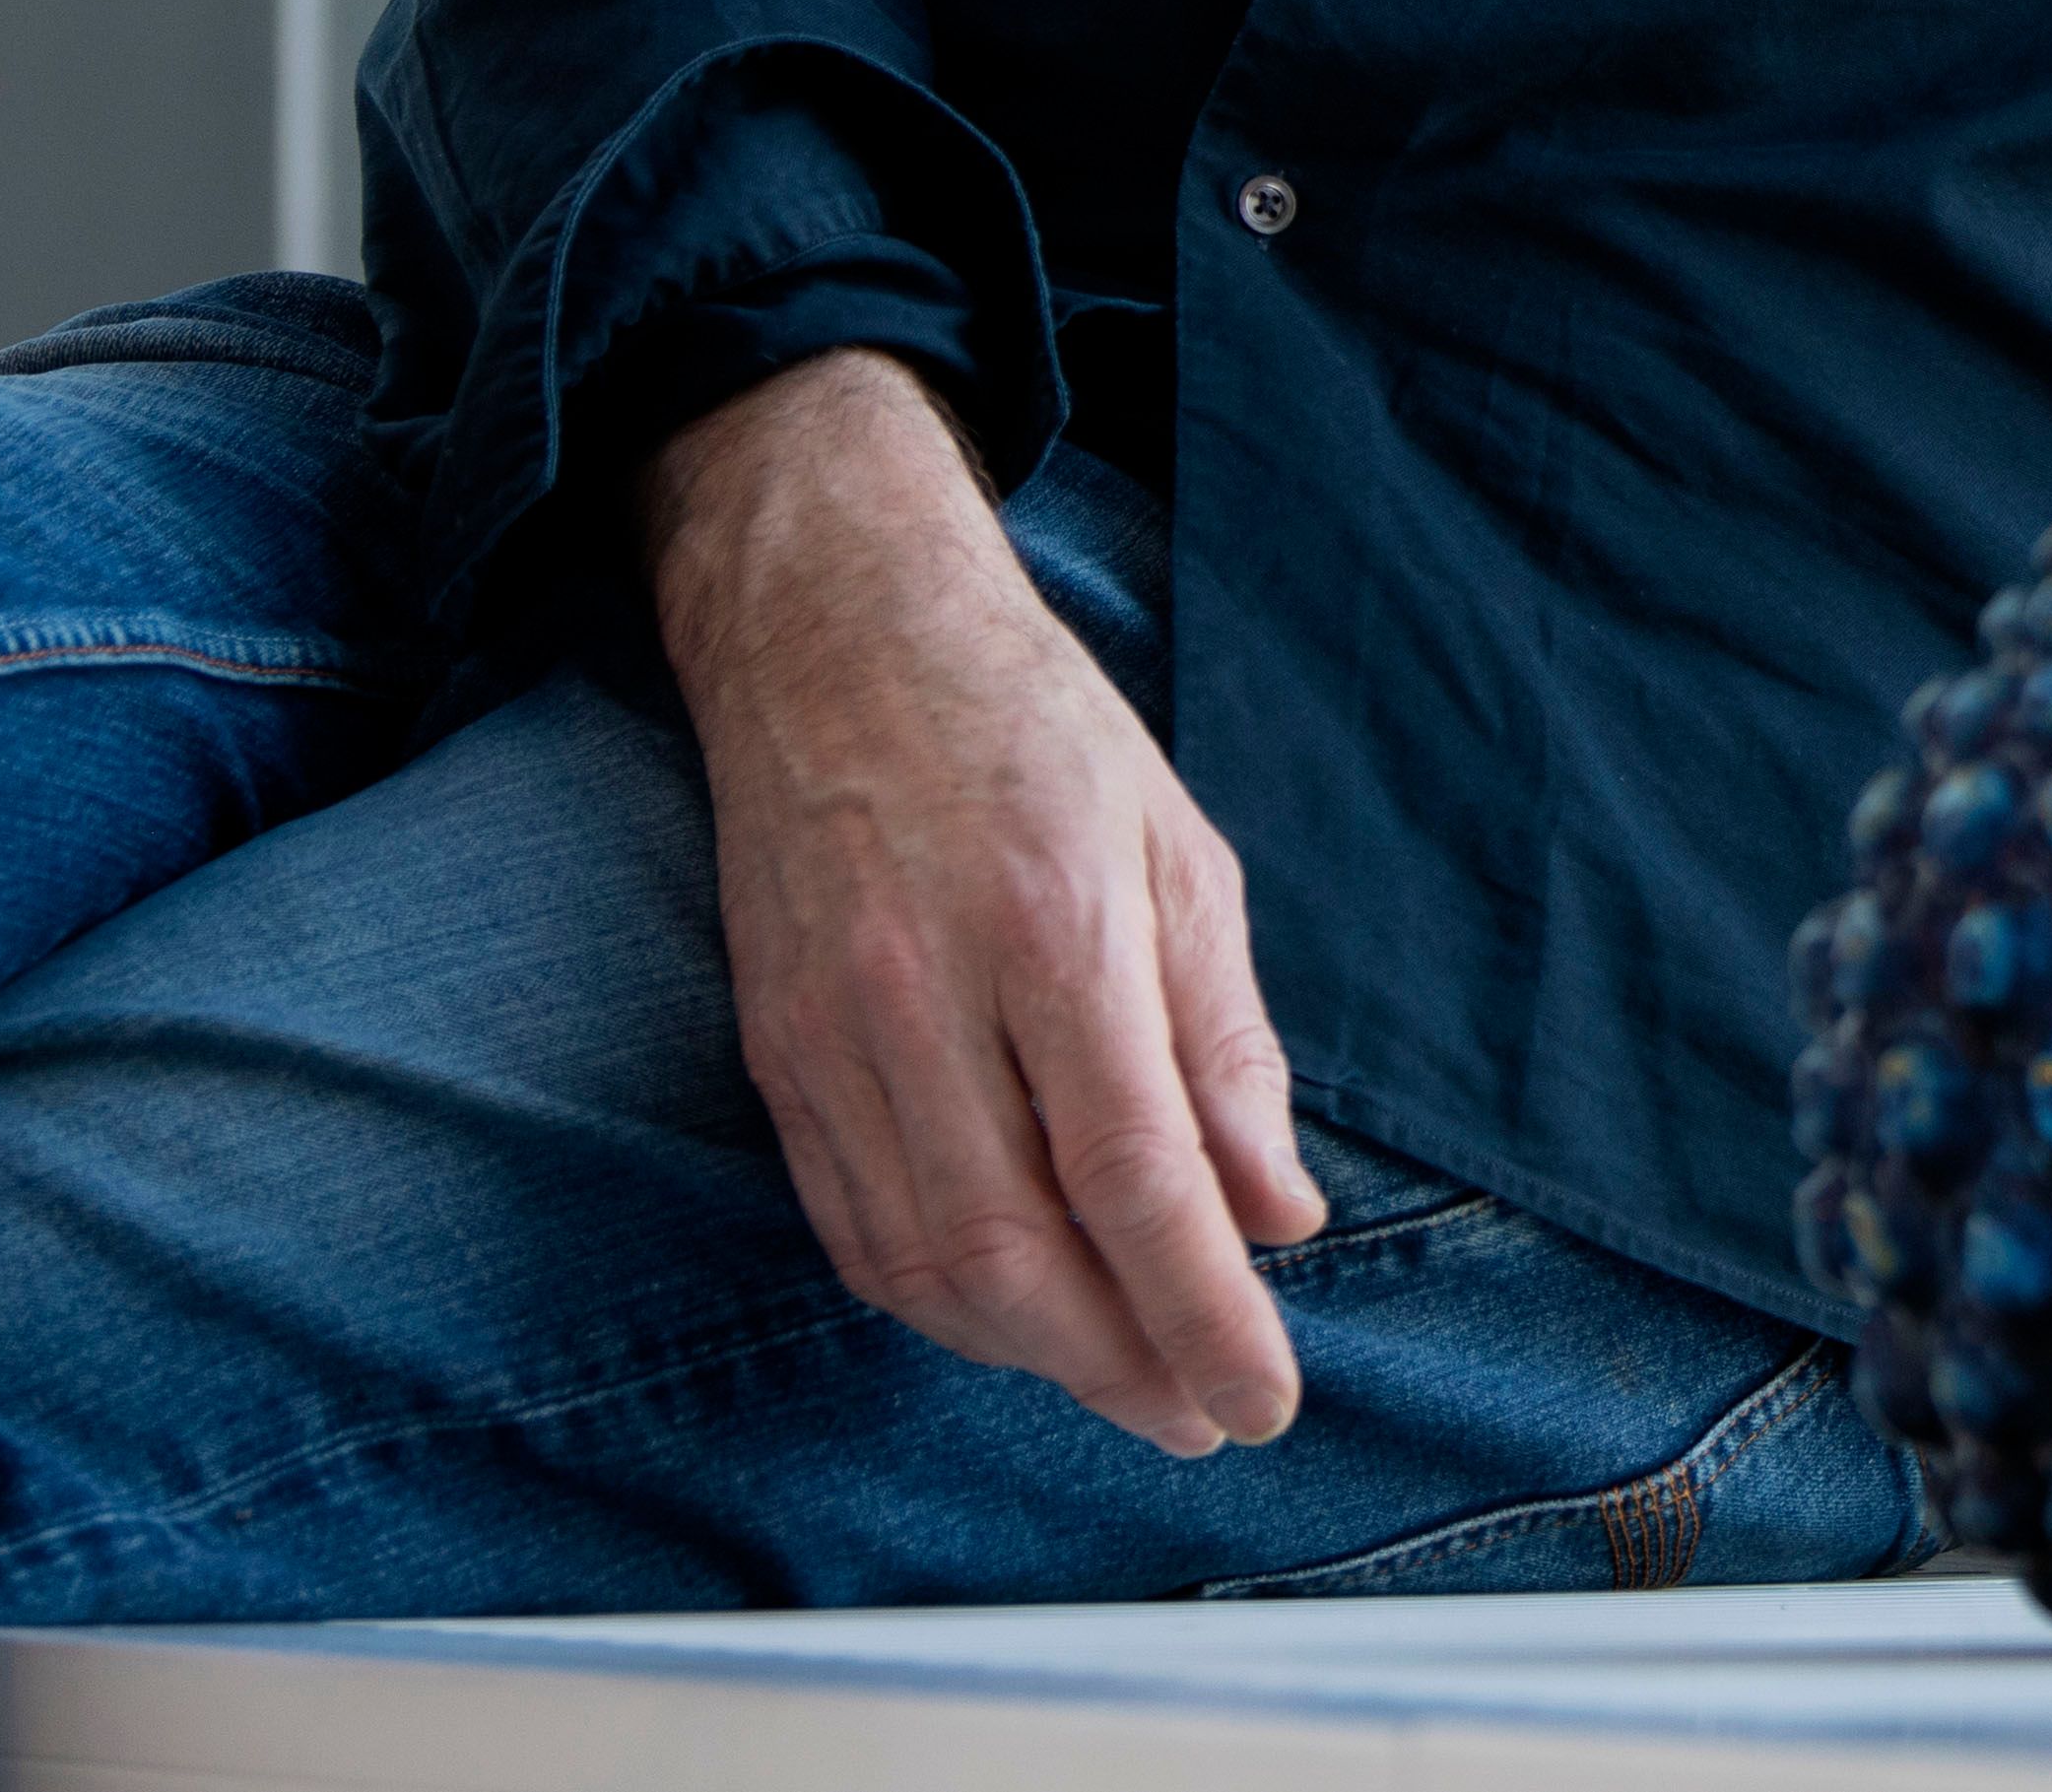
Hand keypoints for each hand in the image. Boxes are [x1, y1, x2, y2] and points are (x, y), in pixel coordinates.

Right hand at [641, 351, 1326, 1449]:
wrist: (837, 638)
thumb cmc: (1035, 734)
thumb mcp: (1181, 852)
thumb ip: (1228, 1041)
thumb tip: (1278, 1214)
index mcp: (1057, 928)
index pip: (1135, 1177)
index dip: (1200, 1311)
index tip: (1261, 1397)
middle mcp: (927, 993)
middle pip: (1019, 1250)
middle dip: (1121, 1364)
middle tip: (1202, 1414)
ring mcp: (831, 1033)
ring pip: (926, 1264)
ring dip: (1034, 1357)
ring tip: (1127, 1384)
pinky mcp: (773, 1056)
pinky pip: (853, 1230)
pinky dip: (938, 1307)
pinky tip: (1014, 1323)